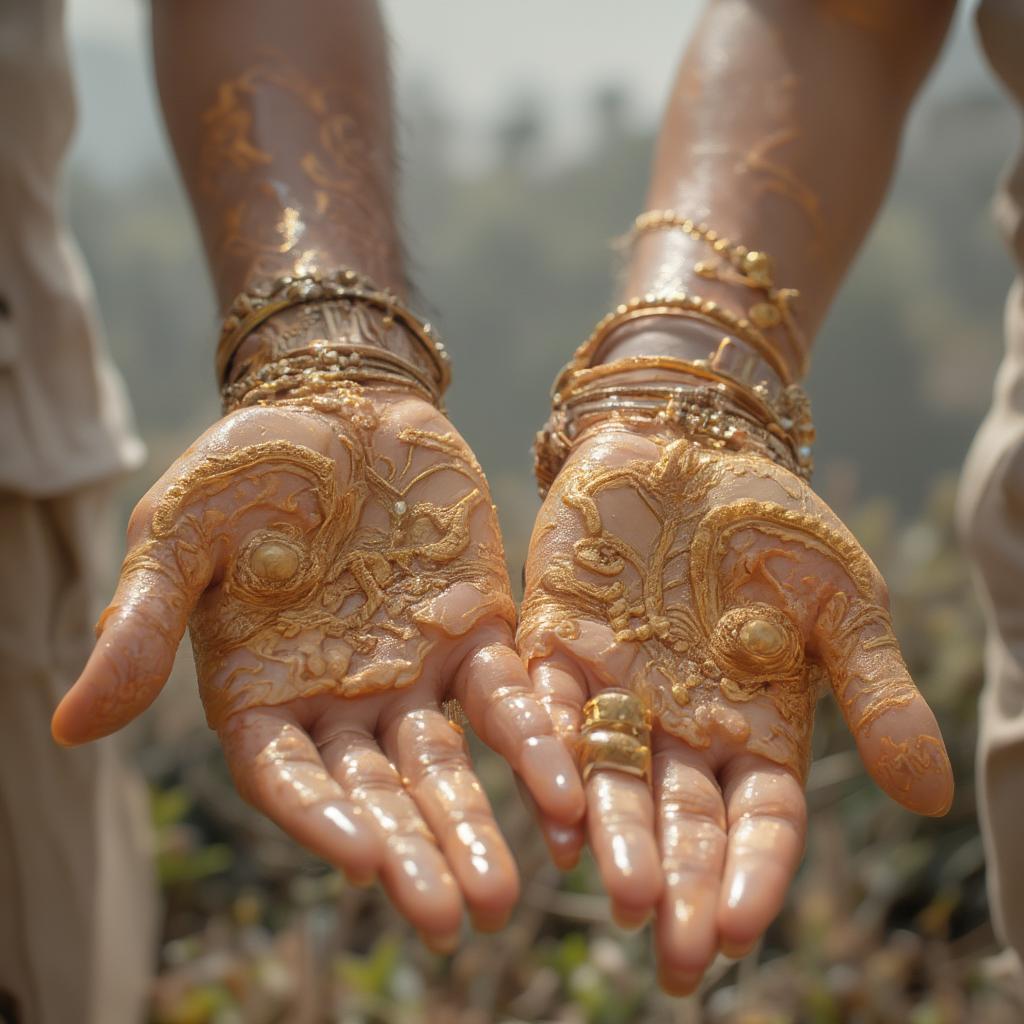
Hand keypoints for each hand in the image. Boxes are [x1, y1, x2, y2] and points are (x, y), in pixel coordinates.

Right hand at [53, 387, 583, 946]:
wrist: (335, 403)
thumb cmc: (243, 466)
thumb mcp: (178, 534)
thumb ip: (141, 624)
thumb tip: (68, 728)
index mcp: (263, 693)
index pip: (290, 776)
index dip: (322, 819)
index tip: (363, 862)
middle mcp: (343, 700)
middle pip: (380, 790)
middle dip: (419, 849)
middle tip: (458, 918)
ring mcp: (415, 669)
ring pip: (449, 759)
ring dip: (482, 819)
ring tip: (514, 888)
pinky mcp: (477, 628)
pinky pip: (510, 692)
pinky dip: (535, 738)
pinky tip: (569, 790)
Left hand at [517, 424, 952, 991]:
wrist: (689, 446)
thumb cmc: (773, 523)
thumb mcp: (841, 600)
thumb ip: (875, 691)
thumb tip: (933, 798)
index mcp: (757, 722)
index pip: (759, 817)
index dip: (751, 873)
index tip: (741, 931)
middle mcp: (682, 724)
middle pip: (682, 819)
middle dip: (680, 885)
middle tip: (674, 958)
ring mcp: (618, 689)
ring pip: (612, 779)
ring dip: (614, 839)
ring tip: (618, 897)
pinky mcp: (557, 645)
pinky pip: (550, 712)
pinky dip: (550, 760)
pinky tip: (550, 813)